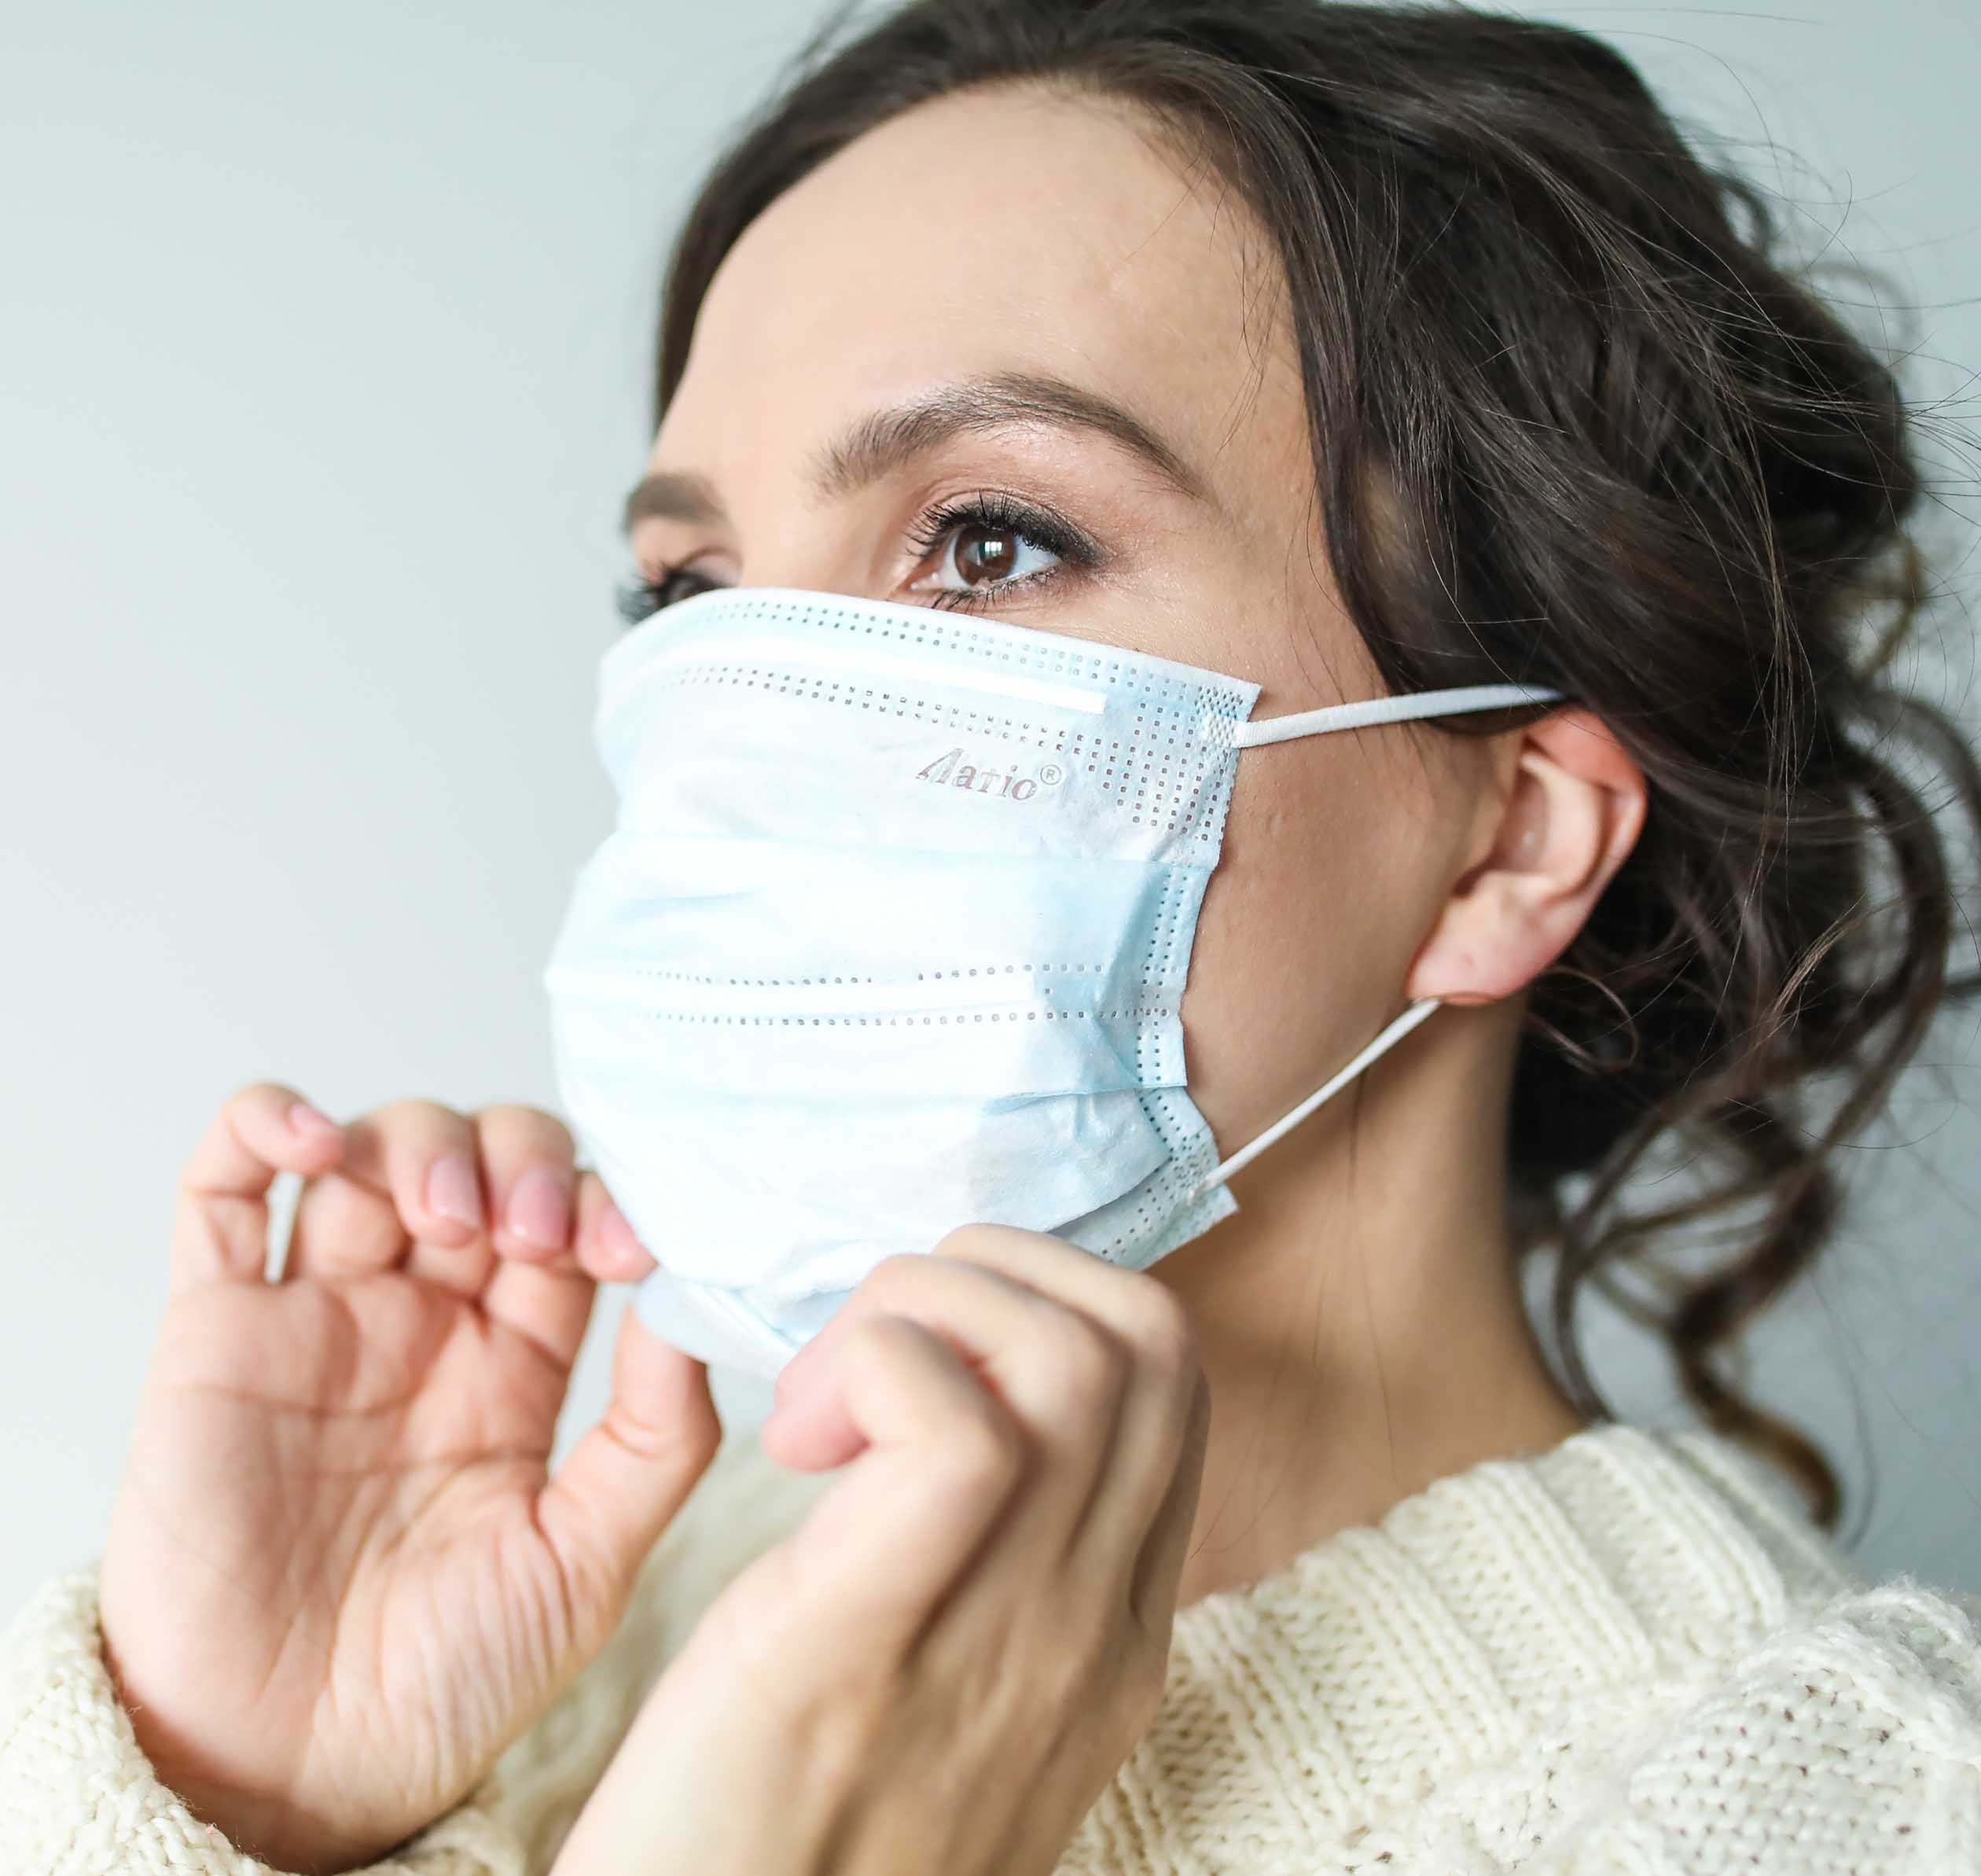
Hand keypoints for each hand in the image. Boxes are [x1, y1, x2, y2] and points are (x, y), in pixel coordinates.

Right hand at [98, 1083, 718, 1875]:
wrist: (298, 1768)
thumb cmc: (449, 1675)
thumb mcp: (592, 1557)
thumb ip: (659, 1433)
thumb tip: (693, 1304)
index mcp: (520, 1361)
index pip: (571, 1217)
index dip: (600, 1201)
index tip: (623, 1246)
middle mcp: (425, 1322)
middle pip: (481, 1157)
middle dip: (516, 1159)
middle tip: (525, 1230)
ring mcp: (321, 1315)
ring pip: (372, 1153)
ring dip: (418, 1142)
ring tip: (444, 1217)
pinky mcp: (217, 1329)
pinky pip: (220, 1189)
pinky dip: (261, 1126)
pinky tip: (313, 1141)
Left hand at [549, 1224, 1209, 1875]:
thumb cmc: (797, 1832)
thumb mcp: (958, 1700)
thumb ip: (1002, 1571)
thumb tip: (962, 1407)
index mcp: (1116, 1634)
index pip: (1170, 1386)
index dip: (1053, 1305)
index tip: (930, 1347)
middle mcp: (1093, 1631)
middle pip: (1147, 1339)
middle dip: (999, 1273)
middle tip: (870, 1347)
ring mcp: (1008, 1644)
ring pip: (1069, 1356)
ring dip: (926, 1307)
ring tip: (822, 1395)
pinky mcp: (866, 1644)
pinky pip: (954, 1432)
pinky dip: (874, 1369)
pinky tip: (797, 1438)